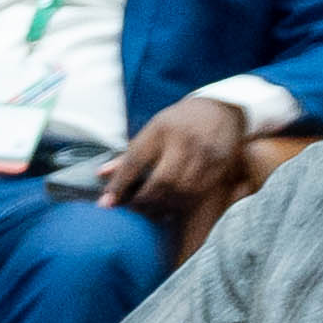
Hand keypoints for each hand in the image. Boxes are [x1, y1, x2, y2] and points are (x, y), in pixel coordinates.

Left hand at [89, 103, 253, 227]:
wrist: (220, 110)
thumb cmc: (178, 123)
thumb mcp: (151, 131)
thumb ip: (129, 156)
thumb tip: (101, 175)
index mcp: (160, 129)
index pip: (134, 161)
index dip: (118, 185)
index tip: (106, 204)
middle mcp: (183, 141)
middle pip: (161, 182)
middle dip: (143, 202)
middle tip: (134, 209)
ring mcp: (204, 153)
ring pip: (181, 191)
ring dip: (163, 206)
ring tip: (152, 211)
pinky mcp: (220, 164)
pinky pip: (198, 192)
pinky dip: (182, 204)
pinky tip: (172, 207)